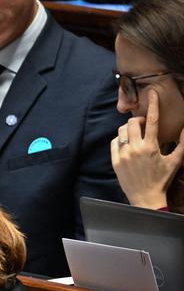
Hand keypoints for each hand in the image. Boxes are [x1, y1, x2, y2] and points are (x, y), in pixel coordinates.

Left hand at [111, 88, 183, 208]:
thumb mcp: (175, 161)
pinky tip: (127, 144)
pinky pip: (114, 142)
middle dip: (139, 120)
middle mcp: (135, 149)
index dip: (153, 105)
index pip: (152, 120)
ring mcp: (123, 155)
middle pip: (133, 123)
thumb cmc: (162, 179)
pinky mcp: (115, 161)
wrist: (146, 197)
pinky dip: (120, 140)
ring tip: (136, 135)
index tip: (151, 93)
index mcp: (151, 147)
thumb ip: (183, 143)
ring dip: (129, 129)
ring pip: (122, 131)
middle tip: (145, 126)